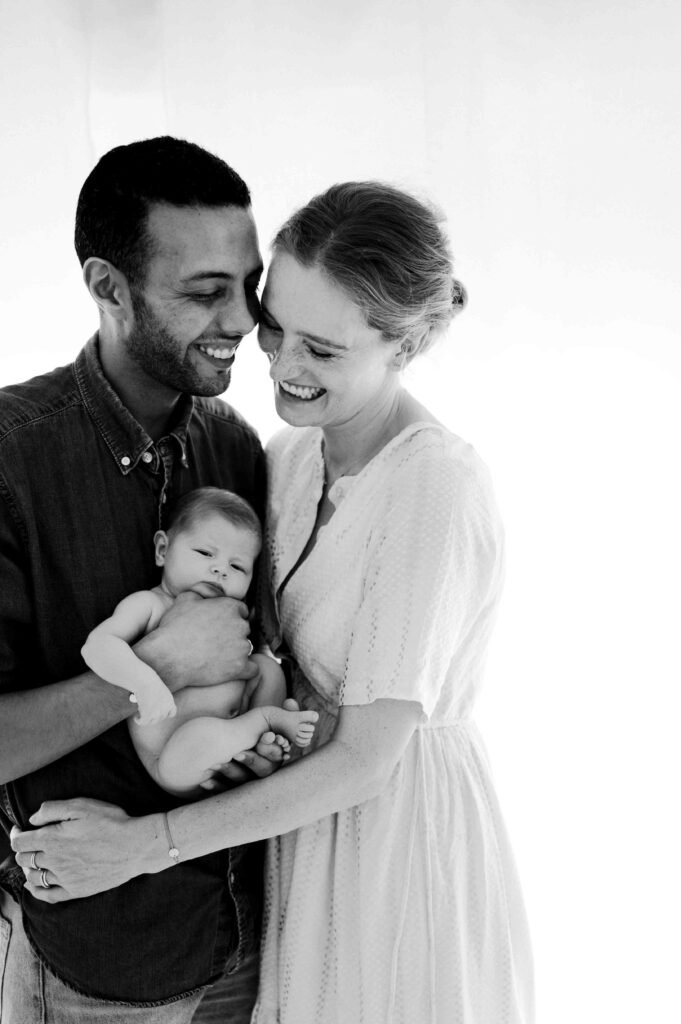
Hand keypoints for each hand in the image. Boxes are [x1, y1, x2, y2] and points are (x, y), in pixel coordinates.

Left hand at [10, 798, 153, 902]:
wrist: (135, 846)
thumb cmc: (111, 822)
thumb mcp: (82, 805)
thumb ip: (53, 809)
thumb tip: (32, 819)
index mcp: (53, 838)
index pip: (20, 842)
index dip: (16, 835)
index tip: (18, 829)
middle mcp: (54, 860)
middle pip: (24, 859)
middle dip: (21, 851)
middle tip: (28, 843)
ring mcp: (64, 878)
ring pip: (34, 877)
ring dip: (28, 868)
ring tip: (32, 860)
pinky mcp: (75, 890)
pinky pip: (48, 896)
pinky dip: (36, 891)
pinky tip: (34, 885)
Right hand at [135, 592, 256, 691]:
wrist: (168, 657)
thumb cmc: (174, 627)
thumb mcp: (185, 599)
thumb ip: (202, 590)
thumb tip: (210, 592)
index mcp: (230, 607)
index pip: (241, 610)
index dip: (230, 617)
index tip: (219, 625)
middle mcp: (240, 625)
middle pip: (244, 628)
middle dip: (233, 633)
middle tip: (215, 641)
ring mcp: (242, 647)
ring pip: (246, 648)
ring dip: (237, 651)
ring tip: (218, 656)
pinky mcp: (240, 667)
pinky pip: (252, 669)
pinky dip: (245, 670)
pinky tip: (233, 669)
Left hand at [199, 706, 297, 789]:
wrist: (213, 743)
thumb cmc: (243, 730)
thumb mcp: (262, 719)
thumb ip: (281, 713)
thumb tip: (290, 701)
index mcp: (273, 756)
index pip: (278, 757)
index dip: (271, 749)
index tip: (265, 736)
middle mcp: (261, 772)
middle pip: (263, 771)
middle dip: (251, 760)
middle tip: (237, 752)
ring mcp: (245, 783)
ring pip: (242, 782)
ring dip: (230, 772)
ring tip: (216, 763)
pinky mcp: (228, 792)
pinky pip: (224, 793)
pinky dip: (215, 787)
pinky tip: (205, 781)